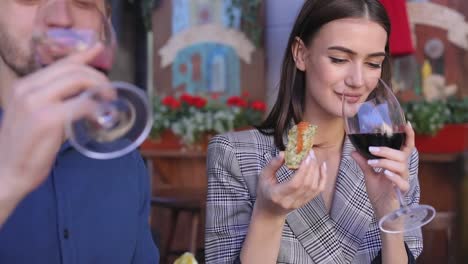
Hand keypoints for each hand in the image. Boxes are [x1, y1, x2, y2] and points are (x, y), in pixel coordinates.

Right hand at [0, 44, 114, 199]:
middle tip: (109, 93)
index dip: (83, 55)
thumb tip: (84, 99)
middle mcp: (28, 89)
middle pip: (73, 70)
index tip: (99, 49)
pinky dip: (97, 108)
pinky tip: (101, 117)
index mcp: (24, 86)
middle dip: (98, 77)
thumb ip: (54, 104)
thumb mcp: (34, 117)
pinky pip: (82, 104)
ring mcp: (36, 103)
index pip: (60, 64)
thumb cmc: (25, 149)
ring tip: (108, 101)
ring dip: (100, 88)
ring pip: (79, 80)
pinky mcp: (48, 119)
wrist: (6, 173)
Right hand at [255, 150, 327, 217]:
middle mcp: (290, 201)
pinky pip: (318, 190)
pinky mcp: (305, 202)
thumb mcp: (263, 177)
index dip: (303, 170)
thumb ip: (272, 165)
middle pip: (306, 184)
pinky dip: (323, 178)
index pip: (295, 184)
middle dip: (310, 166)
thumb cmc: (265, 192)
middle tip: (310, 153)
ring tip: (313, 157)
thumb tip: (283, 153)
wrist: (269, 211)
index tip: (305, 156)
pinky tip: (322, 167)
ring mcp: (299, 203)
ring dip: (316, 170)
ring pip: (314, 186)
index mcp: (278, 195)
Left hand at [351, 122, 414, 218]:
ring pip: (400, 166)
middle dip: (386, 150)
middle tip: (372, 149)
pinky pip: (402, 182)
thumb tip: (353, 150)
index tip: (406, 123)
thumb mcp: (369, 175)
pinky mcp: (402, 191)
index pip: (406, 147)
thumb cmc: (378, 192)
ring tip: (372, 162)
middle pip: (401, 155)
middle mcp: (402, 170)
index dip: (408, 136)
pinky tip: (385, 174)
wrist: (381, 210)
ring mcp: (404, 180)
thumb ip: (363, 163)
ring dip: (385, 162)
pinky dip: (393, 176)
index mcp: (397, 163)